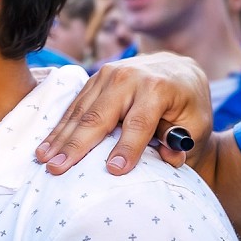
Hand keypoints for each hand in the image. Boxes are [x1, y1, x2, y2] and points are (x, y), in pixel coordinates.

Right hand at [36, 53, 212, 174]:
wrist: (178, 71)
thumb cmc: (188, 105)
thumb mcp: (196, 124)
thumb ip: (182, 143)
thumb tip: (167, 157)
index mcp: (158, 87)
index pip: (139, 122)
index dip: (128, 147)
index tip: (114, 170)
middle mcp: (129, 77)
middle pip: (99, 116)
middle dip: (77, 145)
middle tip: (58, 167)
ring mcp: (108, 75)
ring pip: (80, 111)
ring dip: (60, 137)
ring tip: (43, 159)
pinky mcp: (94, 79)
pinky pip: (74, 106)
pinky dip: (60, 128)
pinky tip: (46, 145)